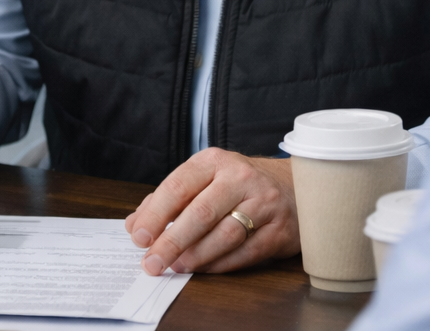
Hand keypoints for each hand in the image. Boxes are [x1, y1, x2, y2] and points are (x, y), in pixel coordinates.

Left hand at [124, 148, 298, 274]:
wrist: (294, 186)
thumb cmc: (238, 185)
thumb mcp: (204, 179)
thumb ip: (169, 200)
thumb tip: (135, 225)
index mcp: (214, 161)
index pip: (178, 186)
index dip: (155, 214)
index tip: (139, 237)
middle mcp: (240, 178)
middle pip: (200, 213)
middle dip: (171, 242)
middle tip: (152, 262)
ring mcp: (263, 202)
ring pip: (224, 235)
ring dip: (196, 256)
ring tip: (177, 266)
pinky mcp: (280, 229)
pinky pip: (245, 253)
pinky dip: (220, 265)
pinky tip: (203, 269)